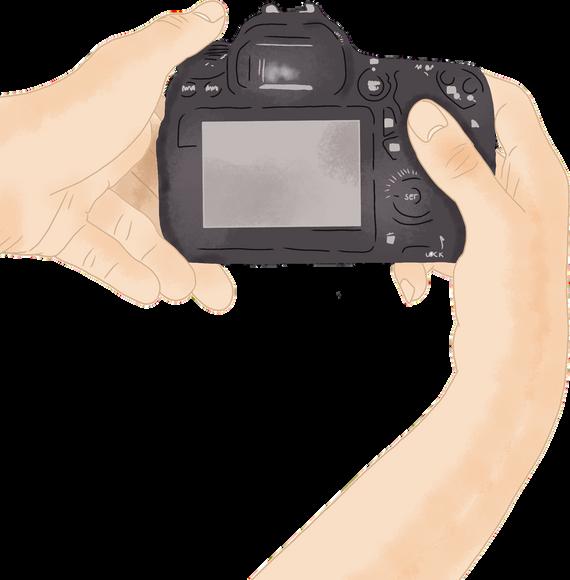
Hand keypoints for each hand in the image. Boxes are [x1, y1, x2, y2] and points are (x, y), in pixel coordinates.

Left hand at [0, 0, 235, 312]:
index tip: (238, 206)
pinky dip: (130, 280)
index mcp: (141, 136)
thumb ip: (174, 42)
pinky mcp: (71, 237)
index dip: (214, 185)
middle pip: (171, 219)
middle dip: (199, 252)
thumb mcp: (130, 69)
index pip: (188, 164)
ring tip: (192, 291)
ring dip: (172, 271)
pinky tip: (155, 294)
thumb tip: (214, 9)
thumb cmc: (64, 115)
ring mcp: (96, 207)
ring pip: (145, 248)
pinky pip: (108, 264)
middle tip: (224, 277)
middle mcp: (121, 173)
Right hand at [392, 72, 567, 369]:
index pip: (510, 103)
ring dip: (416, 214)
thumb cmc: (516, 302)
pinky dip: (417, 250)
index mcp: (538, 174)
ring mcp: (497, 223)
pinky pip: (437, 231)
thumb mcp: (488, 225)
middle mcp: (522, 192)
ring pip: (444, 191)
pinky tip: (416, 278)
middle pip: (471, 144)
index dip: (471, 83)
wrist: (509, 364)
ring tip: (411, 252)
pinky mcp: (475, 250)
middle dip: (430, 156)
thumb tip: (429, 119)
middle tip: (399, 157)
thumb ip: (460, 167)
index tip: (429, 80)